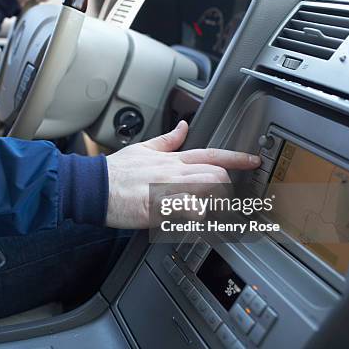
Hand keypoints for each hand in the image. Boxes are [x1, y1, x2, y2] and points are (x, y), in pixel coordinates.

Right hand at [105, 121, 260, 228]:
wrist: (94, 187)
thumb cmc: (115, 172)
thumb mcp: (143, 148)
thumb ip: (167, 140)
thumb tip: (183, 127)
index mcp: (172, 160)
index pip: (211, 154)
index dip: (236, 157)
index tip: (253, 160)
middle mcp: (174, 173)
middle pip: (216, 175)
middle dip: (226, 186)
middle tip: (226, 198)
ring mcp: (168, 191)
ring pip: (207, 191)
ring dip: (215, 202)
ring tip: (211, 211)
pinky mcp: (158, 209)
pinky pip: (188, 212)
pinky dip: (197, 217)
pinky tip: (195, 222)